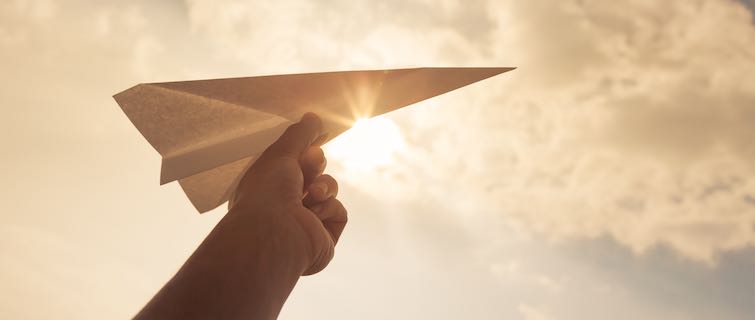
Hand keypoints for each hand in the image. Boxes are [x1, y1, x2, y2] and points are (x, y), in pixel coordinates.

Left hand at [229, 112, 347, 274]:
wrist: (273, 233)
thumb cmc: (266, 192)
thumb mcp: (280, 153)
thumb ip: (300, 134)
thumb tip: (313, 117)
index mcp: (265, 188)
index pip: (291, 164)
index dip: (305, 149)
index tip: (317, 136)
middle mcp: (283, 207)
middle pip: (313, 174)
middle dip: (314, 166)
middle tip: (310, 163)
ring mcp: (304, 224)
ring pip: (328, 191)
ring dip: (324, 187)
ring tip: (311, 194)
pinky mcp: (323, 237)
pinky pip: (338, 212)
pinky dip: (329, 208)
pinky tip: (314, 215)